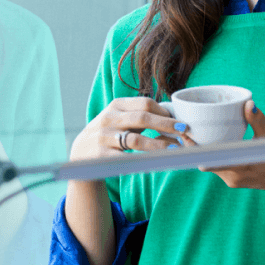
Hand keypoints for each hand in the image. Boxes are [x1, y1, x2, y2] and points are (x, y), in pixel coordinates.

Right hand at [69, 97, 185, 162]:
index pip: (145, 103)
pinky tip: (157, 161)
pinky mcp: (102, 155)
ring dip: (158, 144)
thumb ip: (141, 114)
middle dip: (166, 124)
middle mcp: (109, 118)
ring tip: (174, 149)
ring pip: (136, 140)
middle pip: (142, 118)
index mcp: (117, 105)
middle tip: (183, 130)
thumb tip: (173, 116)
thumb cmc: (110, 133)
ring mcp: (104, 136)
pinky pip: (127, 158)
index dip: (165, 111)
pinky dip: (144, 159)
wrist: (81, 153)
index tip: (180, 119)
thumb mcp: (120, 118)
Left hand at [192, 100, 264, 198]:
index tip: (184, 135)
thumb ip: (258, 120)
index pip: (208, 160)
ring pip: (212, 164)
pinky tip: (213, 142)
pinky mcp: (237, 180)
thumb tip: (248, 103)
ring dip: (205, 151)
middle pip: (206, 161)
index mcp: (240, 166)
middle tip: (187, 128)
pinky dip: (215, 155)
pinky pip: (220, 166)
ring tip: (195, 133)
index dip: (193, 150)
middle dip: (196, 147)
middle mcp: (233, 177)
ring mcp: (234, 180)